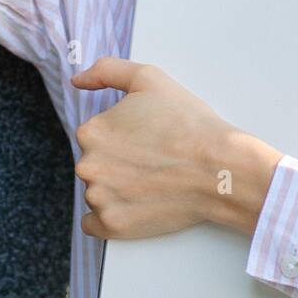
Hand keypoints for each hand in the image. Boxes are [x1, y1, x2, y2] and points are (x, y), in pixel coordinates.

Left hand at [70, 56, 282, 239]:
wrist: (219, 168)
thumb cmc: (188, 124)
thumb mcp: (149, 79)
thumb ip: (107, 71)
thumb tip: (78, 80)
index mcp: (91, 131)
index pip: (97, 136)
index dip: (124, 136)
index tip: (148, 139)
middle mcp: (87, 165)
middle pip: (96, 164)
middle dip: (119, 163)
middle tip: (154, 161)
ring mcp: (99, 198)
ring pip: (98, 192)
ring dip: (118, 189)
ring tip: (153, 182)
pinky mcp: (112, 226)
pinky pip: (96, 224)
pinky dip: (113, 216)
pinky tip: (137, 205)